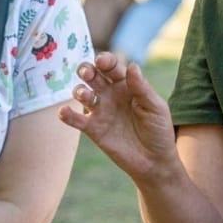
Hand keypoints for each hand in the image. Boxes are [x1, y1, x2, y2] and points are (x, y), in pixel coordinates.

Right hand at [59, 52, 179, 182]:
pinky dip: (67, 115)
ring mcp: (101, 111)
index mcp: (127, 85)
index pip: (112, 67)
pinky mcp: (93, 129)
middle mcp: (111, 94)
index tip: (102, 61)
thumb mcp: (155, 107)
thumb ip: (142, 88)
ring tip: (85, 95)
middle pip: (93, 76)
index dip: (105, 61)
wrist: (154, 161)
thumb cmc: (159, 130)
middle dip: (86, 70)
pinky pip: (77, 119)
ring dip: (79, 91)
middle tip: (87, 73)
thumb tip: (132, 66)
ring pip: (82, 94)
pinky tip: (64, 112)